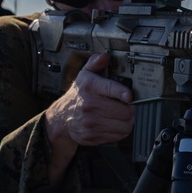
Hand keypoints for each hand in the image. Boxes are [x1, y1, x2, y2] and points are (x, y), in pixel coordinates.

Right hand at [43, 52, 133, 184]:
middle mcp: (90, 105)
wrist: (61, 117)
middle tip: (129, 106)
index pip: (110, 89)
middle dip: (130, 108)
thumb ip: (96, 63)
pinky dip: (121, 131)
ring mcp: (91, 122)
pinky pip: (118, 135)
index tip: (129, 96)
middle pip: (124, 111)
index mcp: (90, 87)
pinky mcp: (93, 136)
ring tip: (123, 115)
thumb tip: (105, 56)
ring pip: (124, 125)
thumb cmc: (78, 95)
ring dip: (128, 121)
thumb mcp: (85, 75)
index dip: (122, 93)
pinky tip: (116, 124)